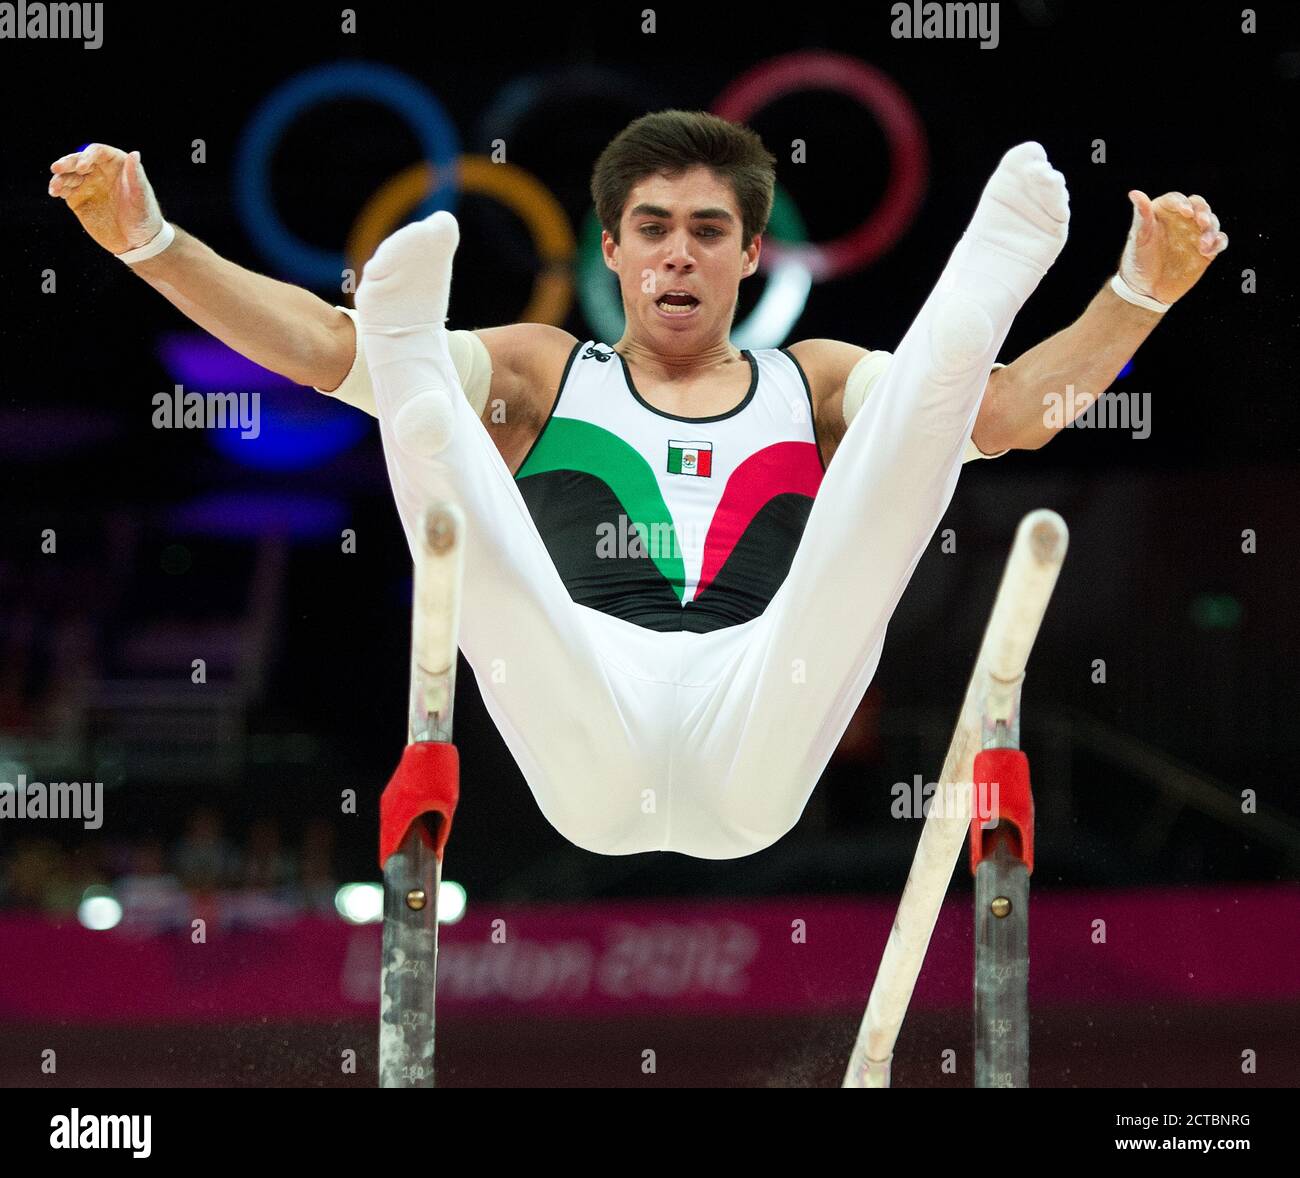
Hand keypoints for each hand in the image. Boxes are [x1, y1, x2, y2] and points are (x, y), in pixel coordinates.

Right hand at [48, 143, 163, 255]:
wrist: (138, 242)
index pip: (98, 153)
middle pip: (78, 160)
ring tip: (54, 188)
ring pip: (68, 175)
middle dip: (66, 163)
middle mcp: (99, 171)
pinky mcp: (78, 199)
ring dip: (59, 178)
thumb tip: (135, 153)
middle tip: (56, 168)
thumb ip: (136, 176)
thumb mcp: (142, 198)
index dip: (87, 157)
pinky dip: (58, 189)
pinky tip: (55, 192)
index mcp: (116, 165)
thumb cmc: (144, 217)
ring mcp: (87, 185)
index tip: (82, 168)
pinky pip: (64, 190)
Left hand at [1117, 190, 1227, 305]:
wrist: (1145, 290)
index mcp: (1164, 213)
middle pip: (1200, 206)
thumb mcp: (1138, 239)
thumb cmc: (1138, 262)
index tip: (1185, 212)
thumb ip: (1141, 216)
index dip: (1182, 203)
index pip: (1176, 200)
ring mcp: (1195, 234)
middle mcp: (1182, 220)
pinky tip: (1209, 250)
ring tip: (1203, 244)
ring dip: (1211, 230)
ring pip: (1212, 223)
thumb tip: (1134, 193)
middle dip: (1203, 212)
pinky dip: (1218, 242)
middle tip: (1202, 222)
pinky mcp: (1206, 250)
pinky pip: (1219, 241)